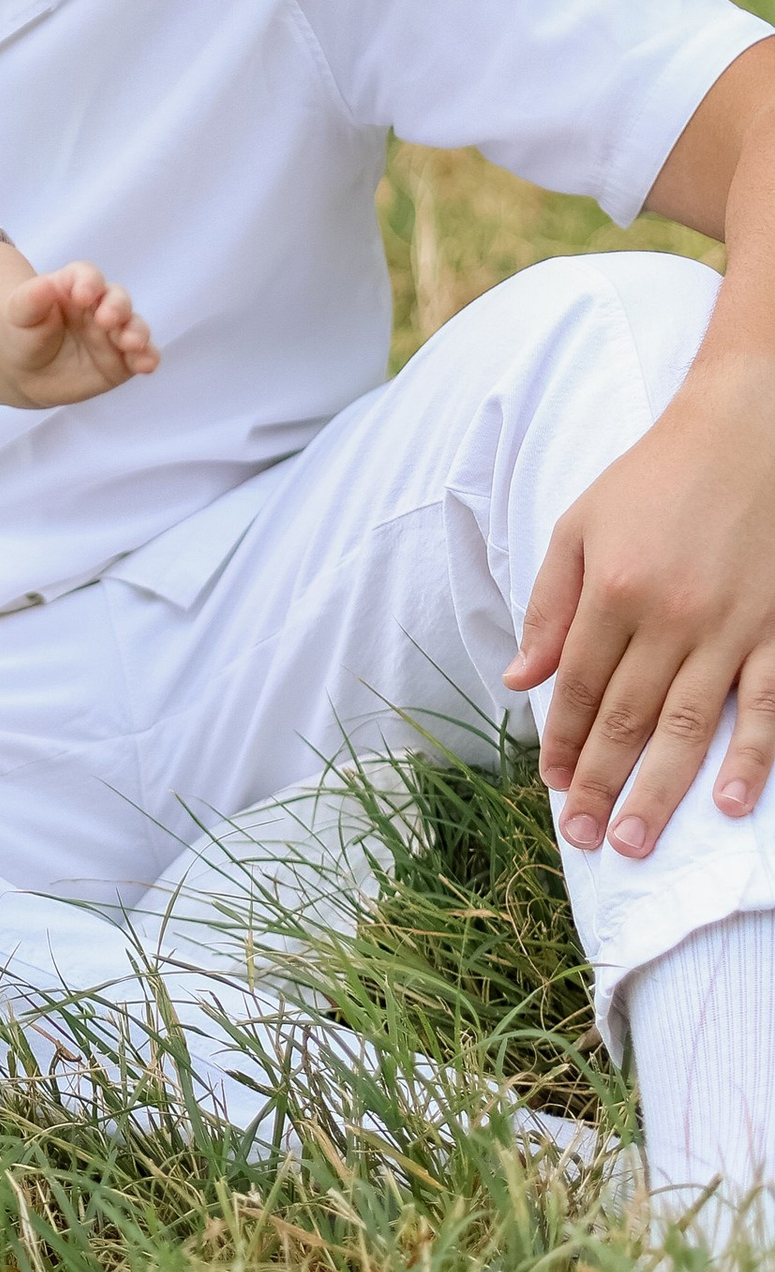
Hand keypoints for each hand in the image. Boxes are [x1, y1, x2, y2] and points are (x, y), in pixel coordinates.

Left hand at [0, 261, 157, 408]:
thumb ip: (33, 297)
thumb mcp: (18, 314)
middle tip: (106, 320)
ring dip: (137, 332)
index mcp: (73, 288)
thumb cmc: (20, 333)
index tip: (82, 295)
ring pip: (134, 327)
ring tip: (131, 343)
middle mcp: (98, 308)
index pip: (87, 276)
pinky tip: (147, 365)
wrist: (20, 372)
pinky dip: (148, 358)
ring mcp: (112, 335)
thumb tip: (48, 282)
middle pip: (117, 299)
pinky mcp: (121, 362)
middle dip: (117, 307)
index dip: (88, 282)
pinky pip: (141, 357)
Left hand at [508, 361, 774, 857]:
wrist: (749, 430)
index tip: (551, 787)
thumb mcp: (582, 525)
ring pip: (688, 726)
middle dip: (601, 784)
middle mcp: (669, 616)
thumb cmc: (656, 477)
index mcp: (613, 590)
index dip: (564, 742)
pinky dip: (751, 758)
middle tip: (584, 839)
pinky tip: (729, 803)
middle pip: (628, 719)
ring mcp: (730, 627)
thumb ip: (550, 605)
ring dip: (660, 791)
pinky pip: (766, 706)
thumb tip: (520, 679)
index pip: (580, 687)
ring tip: (634, 841)